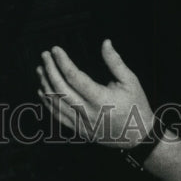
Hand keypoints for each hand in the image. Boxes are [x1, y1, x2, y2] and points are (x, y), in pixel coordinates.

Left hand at [37, 40, 154, 147]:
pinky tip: (43, 91)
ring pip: (56, 104)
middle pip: (61, 90)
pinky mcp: (80, 131)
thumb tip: (105, 42)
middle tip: (45, 55)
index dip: (62, 62)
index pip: (75, 78)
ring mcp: (83, 124)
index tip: (55, 49)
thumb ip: (115, 62)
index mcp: (102, 100)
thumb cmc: (136, 106)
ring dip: (46, 85)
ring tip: (40, 70)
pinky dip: (48, 103)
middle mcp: (89, 113)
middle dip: (50, 70)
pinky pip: (58, 116)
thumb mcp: (130, 81)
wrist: (140, 138)